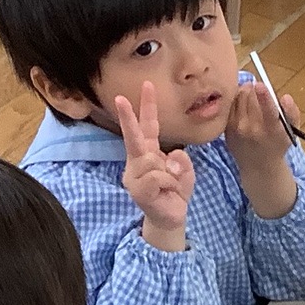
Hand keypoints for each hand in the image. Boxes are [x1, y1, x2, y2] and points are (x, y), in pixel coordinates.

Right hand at [114, 81, 194, 252]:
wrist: (171, 219)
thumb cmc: (175, 192)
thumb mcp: (185, 172)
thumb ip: (181, 160)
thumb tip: (170, 157)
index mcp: (148, 153)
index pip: (148, 126)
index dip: (147, 107)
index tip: (147, 85)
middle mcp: (136, 162)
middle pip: (133, 137)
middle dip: (127, 117)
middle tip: (120, 98)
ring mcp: (133, 176)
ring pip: (154, 161)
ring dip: (170, 174)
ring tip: (171, 186)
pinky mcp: (137, 190)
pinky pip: (158, 177)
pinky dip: (170, 183)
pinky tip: (168, 192)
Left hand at [224, 79, 300, 217]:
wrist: (258, 165)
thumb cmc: (277, 144)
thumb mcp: (291, 132)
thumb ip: (292, 113)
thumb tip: (286, 97)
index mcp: (271, 130)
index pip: (269, 111)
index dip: (265, 96)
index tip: (261, 85)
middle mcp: (251, 129)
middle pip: (250, 96)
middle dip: (255, 88)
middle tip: (260, 90)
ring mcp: (236, 128)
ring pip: (238, 96)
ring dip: (246, 91)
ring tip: (252, 97)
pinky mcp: (225, 127)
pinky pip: (230, 103)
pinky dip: (236, 99)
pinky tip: (243, 106)